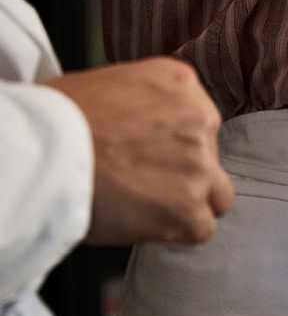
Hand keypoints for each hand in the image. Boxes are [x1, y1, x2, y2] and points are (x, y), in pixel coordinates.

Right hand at [44, 58, 235, 244]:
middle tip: (145, 182)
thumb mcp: (109, 84)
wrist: (42, 151)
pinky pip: (202, 229)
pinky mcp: (188, 206)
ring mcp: (199, 165)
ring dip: (187, 204)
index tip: (151, 155)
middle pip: (213, 158)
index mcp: (180, 83)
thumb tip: (148, 124)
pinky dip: (176, 233)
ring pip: (217, 196)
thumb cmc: (57, 118)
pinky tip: (146, 222)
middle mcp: (200, 120)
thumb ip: (146, 103)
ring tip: (146, 205)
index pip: (200, 121)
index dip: (174, 144)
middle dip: (185, 174)